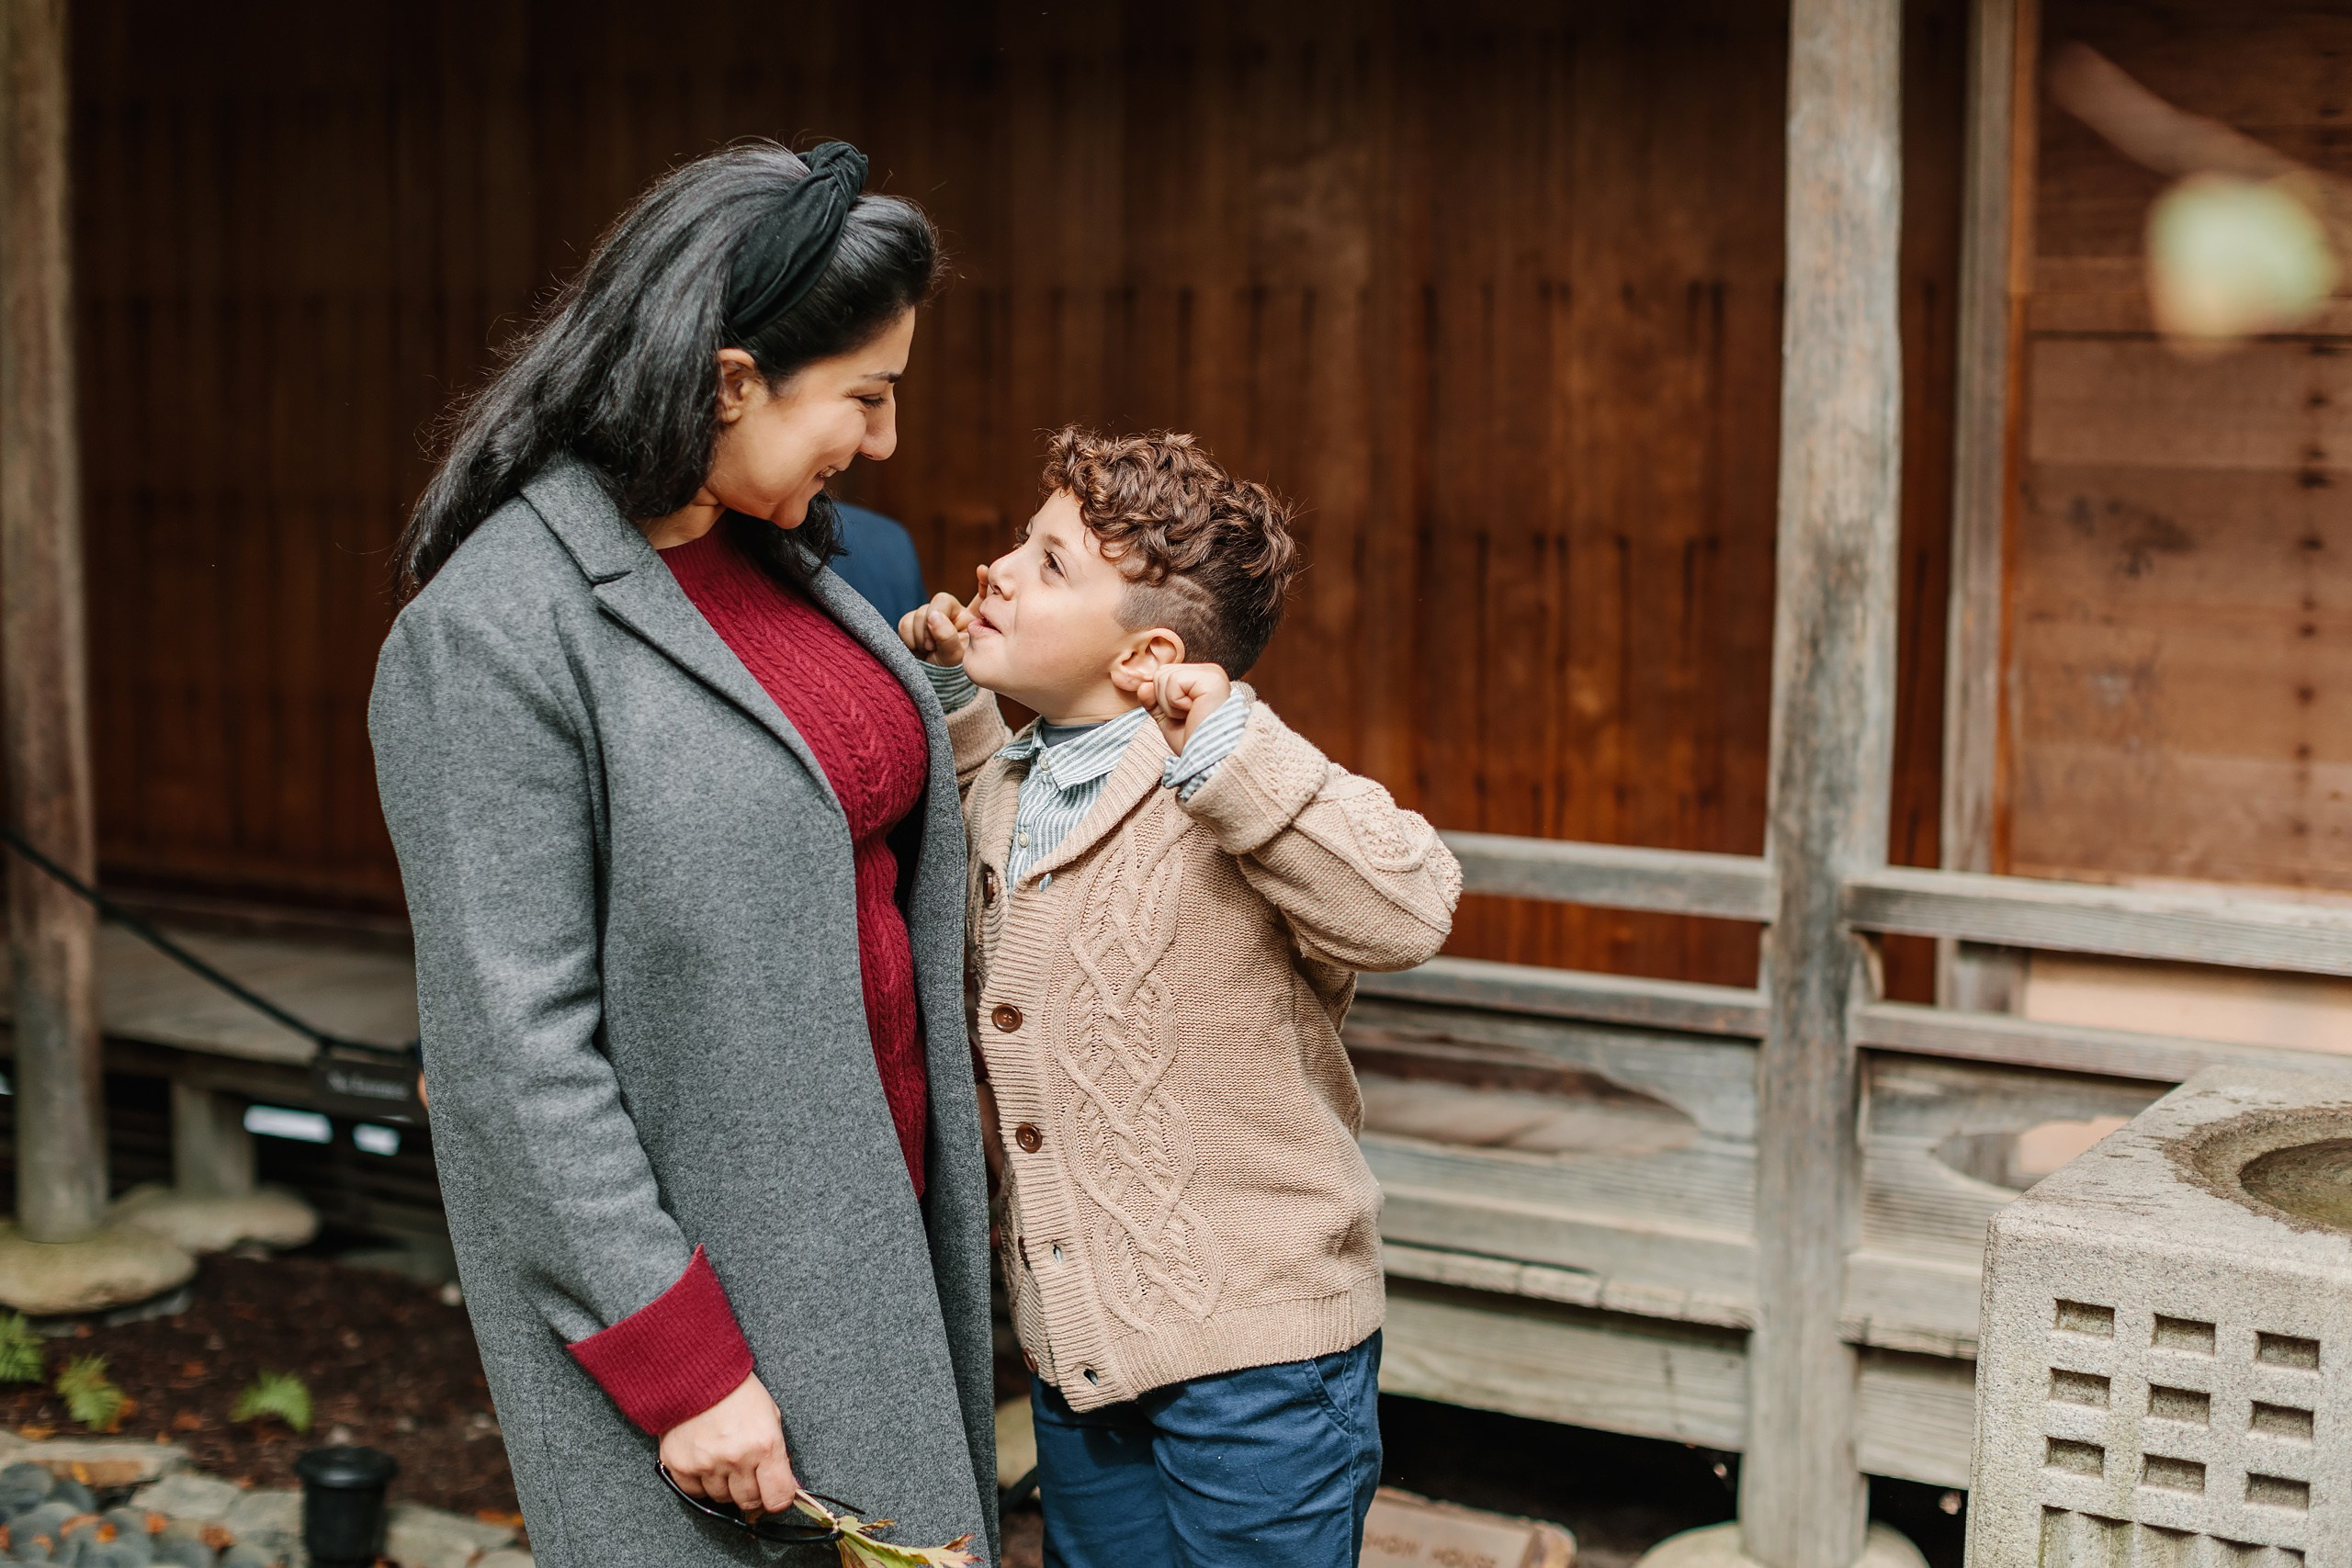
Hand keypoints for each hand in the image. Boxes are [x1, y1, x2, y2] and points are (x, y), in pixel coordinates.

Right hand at [659, 1373, 798, 1515]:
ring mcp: (706, 1465)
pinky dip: (701, 1482)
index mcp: (764, 1445)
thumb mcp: (770, 1416)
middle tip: (748, 1471)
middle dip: (752, 1491)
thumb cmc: (737, 1392)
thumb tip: (784, 1487)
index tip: (775, 1493)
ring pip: (722, 1499)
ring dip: (726, 1485)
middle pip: (749, 1502)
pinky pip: (696, 1492)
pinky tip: (705, 1460)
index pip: (778, 1498)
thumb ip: (777, 1455)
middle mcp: (736, 1459)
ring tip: (724, 1458)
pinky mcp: (680, 1466)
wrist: (695, 1374)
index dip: (778, 1498)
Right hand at [896, 566, 986, 666]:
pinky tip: (916, 649)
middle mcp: (953, 613)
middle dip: (933, 620)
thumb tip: (933, 615)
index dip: (983, 584)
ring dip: (921, 634)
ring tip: (928, 650)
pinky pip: (905, 621)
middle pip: (940, 599)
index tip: (983, 570)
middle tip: (933, 645)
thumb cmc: (949, 672)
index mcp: (972, 619)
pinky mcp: (913, 622)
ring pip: (920, 612)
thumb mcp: (954, 656)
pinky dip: (908, 637)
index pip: (981, 597)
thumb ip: (947, 636)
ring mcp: (932, 616)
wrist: (928, 682)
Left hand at [1127, 662, 1231, 755]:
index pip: (1164, 673)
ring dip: (1170, 705)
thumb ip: (1153, 701)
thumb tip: (1143, 686)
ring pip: (1164, 676)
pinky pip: (1174, 681)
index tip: (1182, 717)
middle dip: (1164, 701)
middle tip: (1186, 717)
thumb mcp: (1167, 719)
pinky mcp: (1211, 679)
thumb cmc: (1194, 742)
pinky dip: (1175, 703)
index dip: (1162, 699)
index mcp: (1201, 678)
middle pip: (1161, 673)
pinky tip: (1193, 712)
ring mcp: (1211, 674)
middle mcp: (1208, 672)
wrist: (1207, 761)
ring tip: (1191, 715)